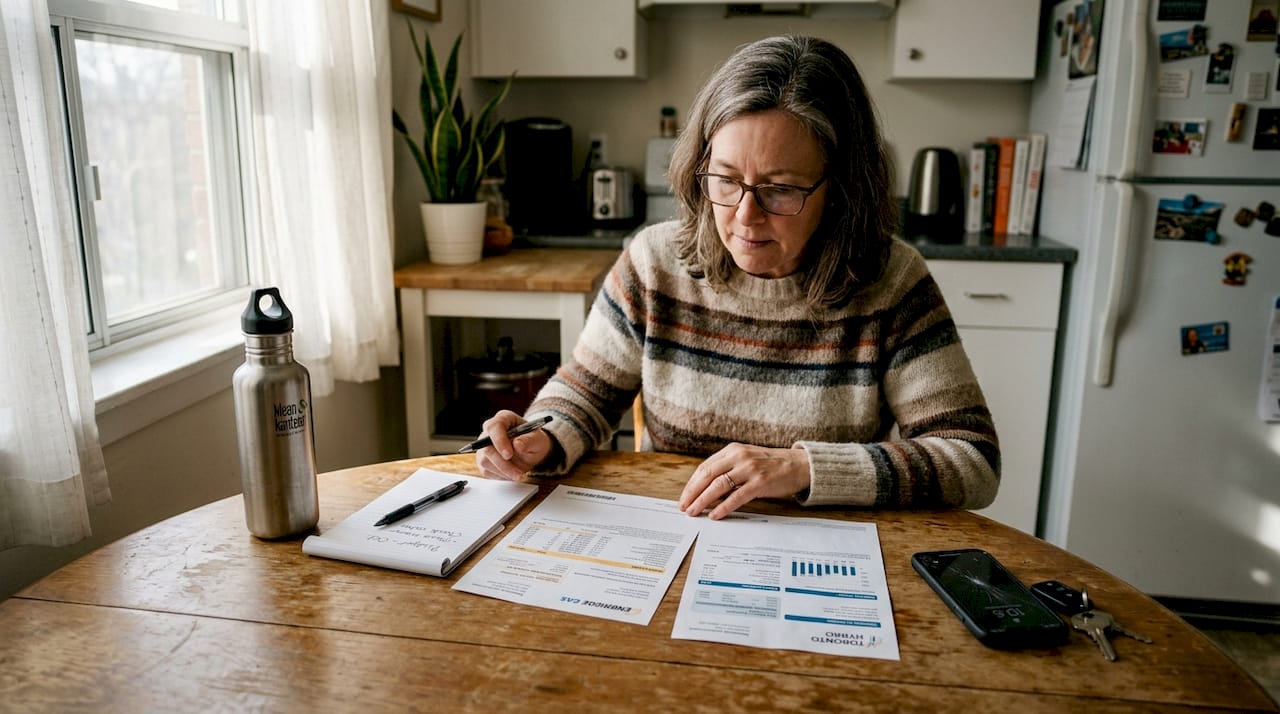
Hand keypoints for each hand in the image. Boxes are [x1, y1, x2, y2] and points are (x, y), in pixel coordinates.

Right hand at [474, 410, 552, 480]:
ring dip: (503, 471)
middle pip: (487, 447)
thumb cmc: (533, 440)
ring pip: (485, 461)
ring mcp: (484, 446)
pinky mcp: (483, 460)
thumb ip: (529, 441)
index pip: (494, 427)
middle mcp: (490, 431)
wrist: (531, 450)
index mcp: (504, 418)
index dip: (499, 441)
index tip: (508, 454)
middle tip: (518, 473)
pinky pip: (486, 470)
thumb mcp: (537, 439)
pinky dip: (500, 475)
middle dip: (503, 463)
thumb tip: (517, 444)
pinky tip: (511, 473)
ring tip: (519, 473)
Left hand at [677, 443, 810, 518]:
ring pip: (718, 486)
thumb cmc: (771, 465)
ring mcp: (749, 469)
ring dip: (703, 501)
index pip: (705, 467)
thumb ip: (728, 468)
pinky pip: (736, 496)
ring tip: (694, 512)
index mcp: (732, 450)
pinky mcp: (760, 482)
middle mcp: (739, 457)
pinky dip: (723, 507)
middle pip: (707, 475)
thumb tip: (706, 488)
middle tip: (683, 507)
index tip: (684, 497)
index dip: (692, 484)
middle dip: (692, 493)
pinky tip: (715, 515)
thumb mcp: (747, 459)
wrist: (799, 465)